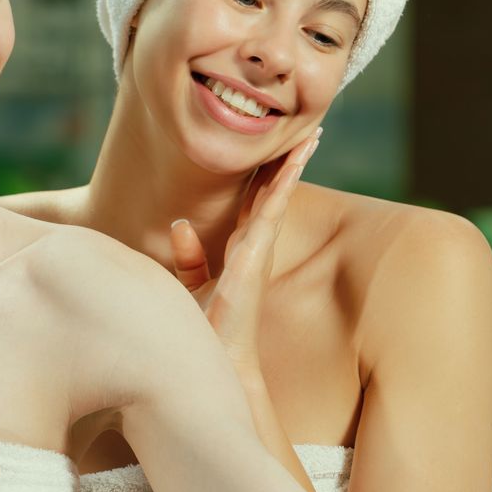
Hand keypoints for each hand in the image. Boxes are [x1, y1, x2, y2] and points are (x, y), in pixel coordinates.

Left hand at [168, 129, 320, 369]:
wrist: (213, 356)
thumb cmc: (203, 327)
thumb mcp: (189, 285)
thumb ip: (188, 255)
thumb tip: (180, 223)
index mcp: (241, 249)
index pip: (256, 203)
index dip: (267, 176)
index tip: (276, 151)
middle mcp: (255, 246)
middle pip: (275, 194)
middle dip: (290, 163)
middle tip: (307, 134)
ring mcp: (258, 248)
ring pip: (280, 196)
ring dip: (294, 165)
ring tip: (311, 137)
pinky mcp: (254, 253)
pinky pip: (273, 209)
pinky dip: (284, 184)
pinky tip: (293, 161)